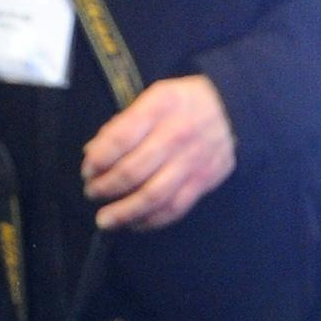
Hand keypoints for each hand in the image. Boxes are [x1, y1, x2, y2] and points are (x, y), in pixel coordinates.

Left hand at [84, 75, 236, 232]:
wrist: (233, 109)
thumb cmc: (185, 103)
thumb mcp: (153, 97)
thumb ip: (123, 124)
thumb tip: (93, 152)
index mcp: (159, 108)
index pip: (120, 139)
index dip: (98, 160)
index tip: (87, 170)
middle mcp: (175, 135)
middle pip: (132, 171)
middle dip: (106, 187)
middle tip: (92, 193)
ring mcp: (191, 162)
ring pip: (152, 196)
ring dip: (124, 212)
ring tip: (106, 219)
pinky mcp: (203, 181)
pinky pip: (174, 208)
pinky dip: (152, 220)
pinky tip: (135, 223)